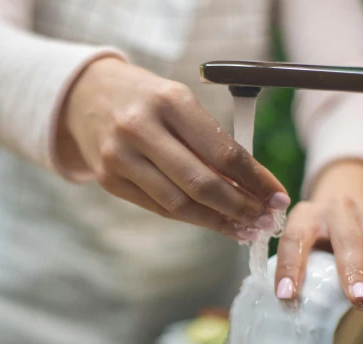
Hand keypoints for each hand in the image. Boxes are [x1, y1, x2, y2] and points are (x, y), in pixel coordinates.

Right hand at [60, 58, 289, 240]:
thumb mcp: (179, 102)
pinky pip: (159, 208)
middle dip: (240, 208)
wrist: (85, 95)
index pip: (223, 151)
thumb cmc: (146, 98)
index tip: (278, 198)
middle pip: (201, 184)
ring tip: (245, 230)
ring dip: (218, 222)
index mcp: (169, 101)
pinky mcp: (108, 179)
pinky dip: (191, 218)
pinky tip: (214, 223)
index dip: (255, 180)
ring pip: (179, 204)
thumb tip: (252, 187)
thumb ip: (210, 141)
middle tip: (264, 222)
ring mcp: (119, 157)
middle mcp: (141, 128)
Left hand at [272, 161, 362, 343]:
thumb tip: (287, 314)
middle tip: (359, 303)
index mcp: (306, 215)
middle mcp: (339, 210)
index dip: (289, 267)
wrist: (344, 205)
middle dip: (354, 272)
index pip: (295, 239)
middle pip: (348, 241)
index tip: (286, 297)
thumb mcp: (299, 243)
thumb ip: (294, 269)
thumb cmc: (312, 238)